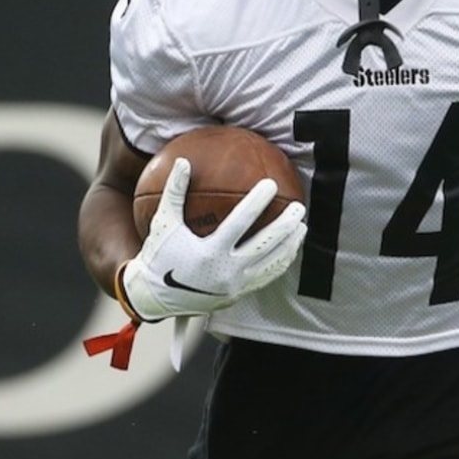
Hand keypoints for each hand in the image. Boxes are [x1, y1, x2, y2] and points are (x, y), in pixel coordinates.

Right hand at [118, 158, 305, 320]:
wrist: (155, 297)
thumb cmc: (159, 255)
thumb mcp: (163, 223)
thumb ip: (174, 192)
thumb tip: (183, 160)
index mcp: (209, 252)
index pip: (240, 223)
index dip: (257, 203)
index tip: (271, 184)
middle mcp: (226, 271)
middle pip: (265, 245)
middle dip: (286, 225)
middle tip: (300, 207)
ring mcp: (235, 285)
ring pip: (271, 264)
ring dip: (290, 245)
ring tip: (303, 227)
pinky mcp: (238, 295)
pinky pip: (266, 278)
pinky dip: (281, 263)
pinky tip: (289, 250)